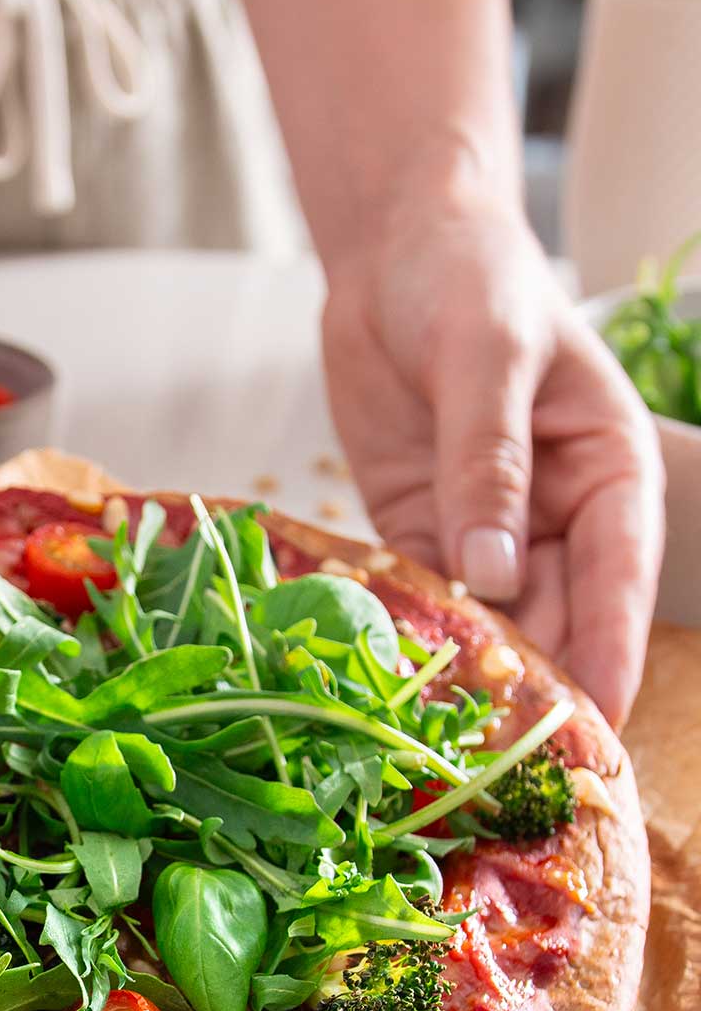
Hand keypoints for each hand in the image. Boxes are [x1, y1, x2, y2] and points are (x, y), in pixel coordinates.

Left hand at [321, 196, 663, 726]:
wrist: (395, 250)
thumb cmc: (468, 278)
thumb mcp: (486, 356)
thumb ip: (489, 462)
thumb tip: (495, 574)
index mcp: (607, 468)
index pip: (620, 574)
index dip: (612, 649)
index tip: (602, 722)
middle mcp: (556, 513)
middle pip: (558, 615)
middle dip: (539, 684)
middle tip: (511, 760)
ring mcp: (487, 528)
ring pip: (491, 620)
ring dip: (471, 674)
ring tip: (444, 738)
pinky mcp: (423, 530)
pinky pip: (424, 597)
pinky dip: (413, 637)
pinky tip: (390, 681)